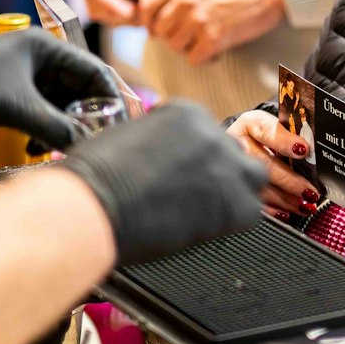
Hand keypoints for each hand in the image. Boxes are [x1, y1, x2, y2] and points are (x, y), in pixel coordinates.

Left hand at [0, 29, 125, 150]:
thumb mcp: (11, 106)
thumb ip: (53, 126)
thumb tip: (86, 146)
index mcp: (45, 49)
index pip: (94, 73)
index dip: (112, 99)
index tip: (125, 125)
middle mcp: (41, 64)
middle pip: (81, 94)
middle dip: (86, 121)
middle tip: (93, 147)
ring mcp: (26, 84)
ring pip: (62, 111)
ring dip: (64, 132)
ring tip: (58, 152)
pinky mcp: (12, 103)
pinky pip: (43, 121)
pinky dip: (45, 137)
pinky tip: (36, 150)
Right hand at [58, 99, 265, 265]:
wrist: (93, 203)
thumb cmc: (92, 177)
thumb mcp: (124, 139)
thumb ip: (154, 143)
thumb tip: (156, 160)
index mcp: (185, 113)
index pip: (208, 134)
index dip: (198, 160)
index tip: (184, 176)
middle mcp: (211, 132)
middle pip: (233, 153)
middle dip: (221, 173)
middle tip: (197, 196)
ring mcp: (224, 164)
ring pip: (252, 177)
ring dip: (235, 194)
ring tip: (207, 214)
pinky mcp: (232, 198)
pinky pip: (251, 211)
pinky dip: (233, 222)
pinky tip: (207, 230)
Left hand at [141, 0, 285, 65]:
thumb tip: (158, 12)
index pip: (146, 8)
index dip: (149, 23)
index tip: (158, 30)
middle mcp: (185, 0)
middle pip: (160, 31)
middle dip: (172, 37)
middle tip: (190, 37)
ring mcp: (199, 20)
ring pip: (175, 47)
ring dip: (189, 48)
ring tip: (206, 42)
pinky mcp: (214, 38)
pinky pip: (194, 59)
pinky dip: (204, 58)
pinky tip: (216, 50)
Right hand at [226, 108, 317, 217]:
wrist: (241, 143)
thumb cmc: (265, 135)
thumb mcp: (277, 127)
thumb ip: (294, 136)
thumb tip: (316, 152)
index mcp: (252, 124)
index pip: (268, 131)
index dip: (285, 141)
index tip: (304, 150)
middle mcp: (239, 144)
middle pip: (264, 164)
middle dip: (289, 180)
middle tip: (309, 192)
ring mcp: (235, 167)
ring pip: (259, 186)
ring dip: (285, 200)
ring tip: (305, 206)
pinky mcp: (235, 187)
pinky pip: (252, 202)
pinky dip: (271, 211)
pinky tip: (285, 214)